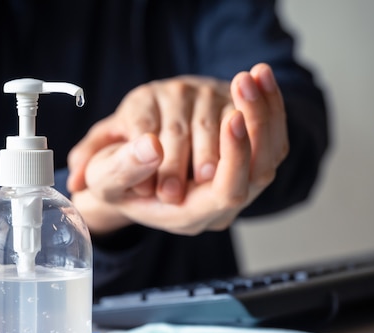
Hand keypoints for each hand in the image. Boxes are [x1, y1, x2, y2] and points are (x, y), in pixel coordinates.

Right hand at [68, 63, 288, 235]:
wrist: (122, 175)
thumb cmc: (112, 179)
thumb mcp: (103, 178)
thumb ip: (124, 167)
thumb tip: (151, 146)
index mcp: (188, 217)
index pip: (227, 193)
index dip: (235, 156)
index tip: (233, 117)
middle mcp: (216, 205)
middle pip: (259, 172)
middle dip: (256, 124)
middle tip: (245, 82)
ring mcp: (231, 183)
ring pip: (269, 151)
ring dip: (261, 108)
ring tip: (251, 73)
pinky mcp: (239, 160)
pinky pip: (270, 137)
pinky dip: (268, 105)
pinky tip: (261, 75)